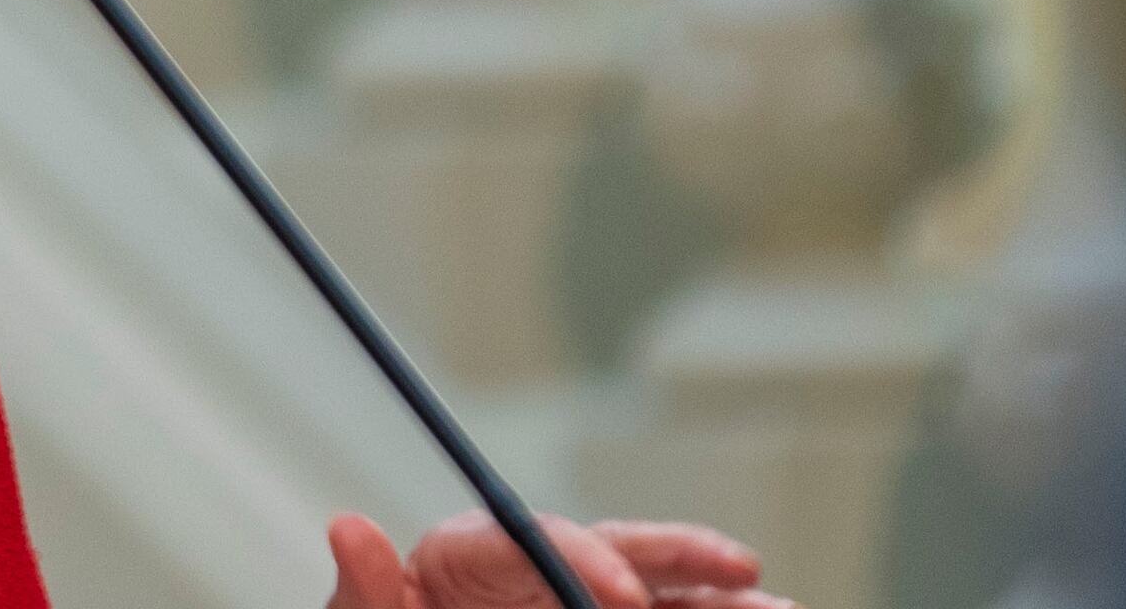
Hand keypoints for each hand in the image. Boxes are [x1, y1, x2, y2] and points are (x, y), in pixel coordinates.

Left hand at [324, 511, 795, 608]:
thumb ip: (368, 590)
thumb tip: (347, 526)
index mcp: (468, 555)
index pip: (534, 537)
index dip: (586, 559)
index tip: (623, 597)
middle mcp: (530, 569)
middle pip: (615, 548)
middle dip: (680, 557)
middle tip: (742, 571)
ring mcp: (569, 598)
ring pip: (656, 588)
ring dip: (717, 598)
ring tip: (778, 608)